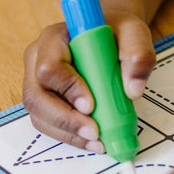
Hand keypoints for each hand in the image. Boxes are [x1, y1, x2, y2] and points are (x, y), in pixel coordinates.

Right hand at [22, 11, 154, 149]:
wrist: (108, 37)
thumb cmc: (115, 32)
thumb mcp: (134, 33)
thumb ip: (138, 55)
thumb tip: (133, 90)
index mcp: (54, 39)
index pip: (48, 67)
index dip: (67, 88)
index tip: (91, 105)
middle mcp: (37, 60)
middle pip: (35, 97)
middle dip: (65, 119)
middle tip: (94, 132)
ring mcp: (38, 82)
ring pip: (40, 115)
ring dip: (68, 133)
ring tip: (98, 141)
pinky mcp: (46, 101)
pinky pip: (49, 124)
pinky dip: (70, 136)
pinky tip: (93, 140)